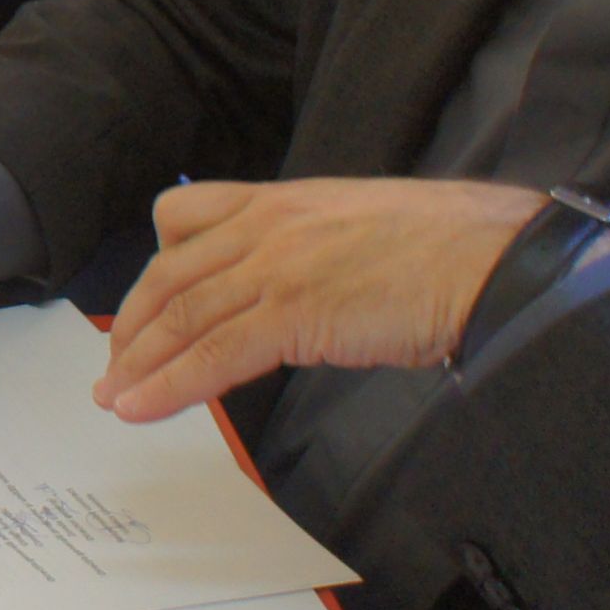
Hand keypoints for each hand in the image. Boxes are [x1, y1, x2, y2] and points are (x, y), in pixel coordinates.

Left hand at [96, 178, 540, 420]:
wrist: (495, 258)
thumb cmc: (449, 249)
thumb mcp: (358, 229)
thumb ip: (310, 253)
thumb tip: (295, 294)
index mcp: (280, 201)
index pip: (183, 218)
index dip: (153, 270)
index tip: (139, 313)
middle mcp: (266, 226)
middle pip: (169, 275)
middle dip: (134, 327)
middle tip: (114, 369)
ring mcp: (276, 266)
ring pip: (183, 317)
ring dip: (139, 365)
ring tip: (114, 400)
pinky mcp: (294, 311)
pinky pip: (214, 354)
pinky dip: (171, 385)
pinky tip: (142, 408)